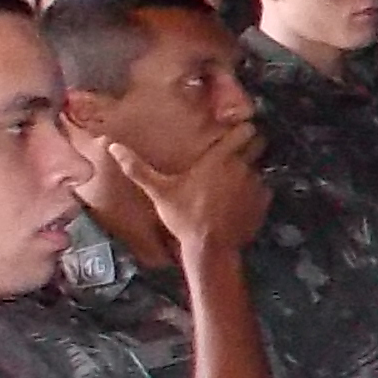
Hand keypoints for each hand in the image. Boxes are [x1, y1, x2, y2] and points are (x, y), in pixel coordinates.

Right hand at [112, 118, 268, 267]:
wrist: (210, 248)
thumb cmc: (183, 216)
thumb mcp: (159, 191)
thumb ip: (138, 168)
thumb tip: (113, 146)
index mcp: (219, 159)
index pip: (245, 130)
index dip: (243, 129)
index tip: (236, 131)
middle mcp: (242, 167)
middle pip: (258, 144)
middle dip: (251, 146)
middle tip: (235, 154)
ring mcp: (256, 184)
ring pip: (259, 167)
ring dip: (250, 171)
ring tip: (234, 183)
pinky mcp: (264, 201)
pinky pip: (264, 189)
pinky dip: (256, 192)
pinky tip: (241, 201)